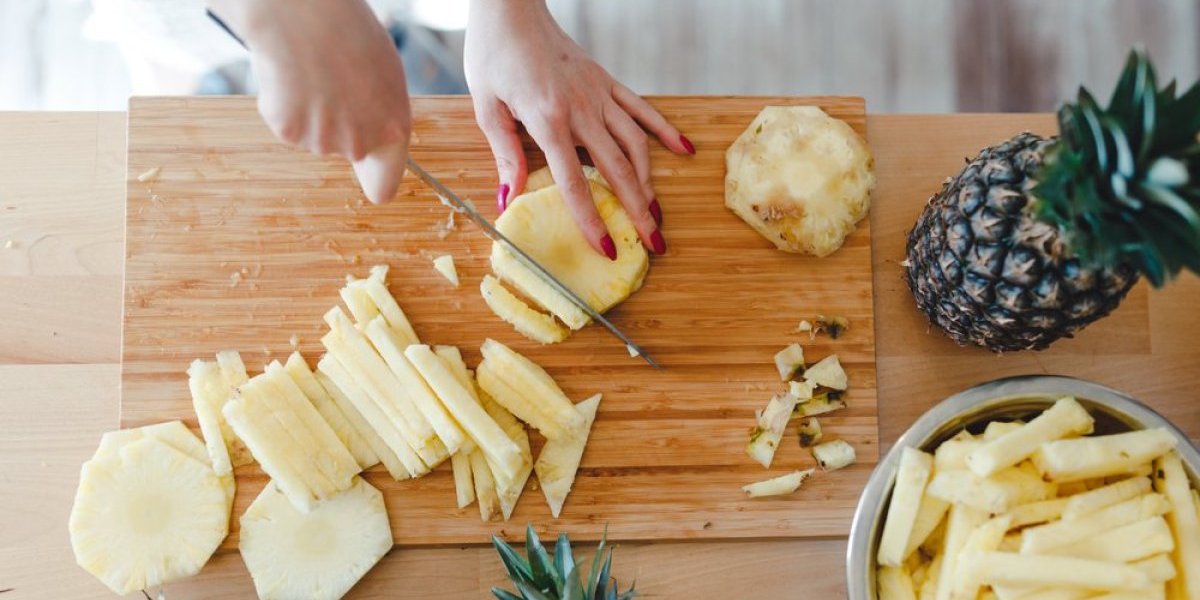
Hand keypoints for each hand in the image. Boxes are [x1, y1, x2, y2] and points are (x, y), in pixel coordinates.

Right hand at [208, 0, 410, 203]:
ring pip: (315, 137)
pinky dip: (284, 105)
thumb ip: (380, 111)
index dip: (377, 178)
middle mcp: (360, 143)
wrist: (304, 14)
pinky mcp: (288, 132)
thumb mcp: (383, 73)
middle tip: (333, 85)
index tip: (373, 180)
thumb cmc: (348, 32)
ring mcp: (323, 140)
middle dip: (340, 126)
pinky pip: (286, 124)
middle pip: (347, 151)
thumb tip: (372, 129)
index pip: (384, 185)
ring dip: (311, 112)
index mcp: (393, 129)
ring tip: (312, 74)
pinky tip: (290, 77)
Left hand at [464, 0, 693, 257]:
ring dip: (649, 181)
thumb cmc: (493, 54)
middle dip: (636, 211)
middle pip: (616, 169)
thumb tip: (509, 198)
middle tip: (654, 244)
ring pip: (635, 144)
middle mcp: (581, 108)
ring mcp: (599, 93)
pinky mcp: (606, 81)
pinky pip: (641, 109)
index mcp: (548, 119)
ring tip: (657, 213)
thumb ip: (505, 153)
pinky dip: (664, 131)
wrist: (511, 8)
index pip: (574, 182)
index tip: (607, 248)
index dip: (591, 219)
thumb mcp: (486, 107)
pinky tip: (683, 150)